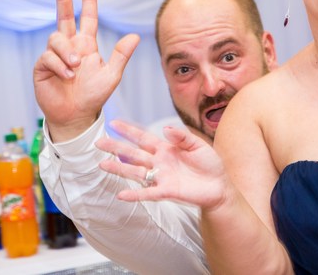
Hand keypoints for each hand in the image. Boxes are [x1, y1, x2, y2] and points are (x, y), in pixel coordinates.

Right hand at [33, 0, 139, 141]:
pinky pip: (48, 57)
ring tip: (75, 68)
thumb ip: (121, 55)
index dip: (88, 1)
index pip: (88, 18)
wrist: (77, 115)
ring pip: (55, 38)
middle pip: (64, 16)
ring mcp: (55, 56)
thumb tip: (135, 35)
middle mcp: (70, 46)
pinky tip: (67, 77)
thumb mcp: (112, 74)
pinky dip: (59, 65)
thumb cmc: (94, 95)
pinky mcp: (42, 67)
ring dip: (66, 52)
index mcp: (87, 45)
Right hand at [96, 120, 228, 210]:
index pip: (143, 137)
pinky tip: (121, 195)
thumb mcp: (198, 145)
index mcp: (166, 148)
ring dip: (119, 169)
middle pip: (134, 153)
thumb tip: (165, 128)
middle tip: (98, 142)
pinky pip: (148, 193)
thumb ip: (182, 137)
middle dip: (116, 147)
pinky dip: (135, 194)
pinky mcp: (166, 191)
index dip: (129, 130)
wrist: (219, 185)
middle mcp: (159, 162)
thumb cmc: (209, 163)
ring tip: (102, 164)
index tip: (113, 122)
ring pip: (136, 172)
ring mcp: (161, 177)